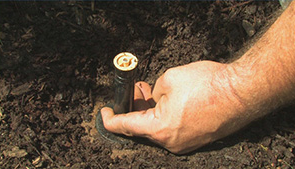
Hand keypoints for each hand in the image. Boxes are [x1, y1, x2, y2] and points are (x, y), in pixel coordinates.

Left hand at [101, 61, 247, 153]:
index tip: (105, 114)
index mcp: (160, 129)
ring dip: (152, 111)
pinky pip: (173, 130)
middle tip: (135, 91)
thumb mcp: (170, 78)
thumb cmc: (208, 84)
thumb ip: (155, 91)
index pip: (127, 126)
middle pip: (143, 127)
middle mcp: (171, 142)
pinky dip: (166, 116)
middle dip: (136, 108)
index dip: (111, 120)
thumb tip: (155, 97)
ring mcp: (185, 143)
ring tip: (150, 92)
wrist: (242, 92)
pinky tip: (167, 101)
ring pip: (159, 128)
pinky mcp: (197, 139)